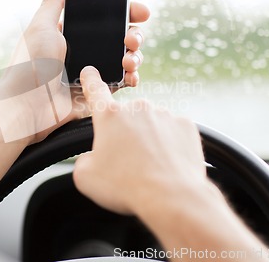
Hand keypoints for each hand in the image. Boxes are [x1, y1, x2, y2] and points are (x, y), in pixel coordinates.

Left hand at [1, 0, 149, 143]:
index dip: (126, 13)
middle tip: (132, 39)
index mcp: (72, 34)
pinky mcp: (97, 92)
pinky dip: (132, 78)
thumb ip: (53, 3)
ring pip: (125, 59)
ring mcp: (93, 72)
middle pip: (121, 38)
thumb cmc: (29, 66)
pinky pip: (122, 83)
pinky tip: (132, 75)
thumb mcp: (40, 28)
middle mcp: (84, 51)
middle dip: (134, 35)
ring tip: (130, 59)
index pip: (105, 18)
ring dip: (135, 56)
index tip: (140, 11)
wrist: (27, 107)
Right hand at [73, 66, 207, 214]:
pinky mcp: (185, 125)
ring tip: (149, 166)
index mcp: (110, 116)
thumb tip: (93, 157)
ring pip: (150, 124)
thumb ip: (83, 159)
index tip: (90, 72)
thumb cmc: (126, 186)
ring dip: (147, 139)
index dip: (90, 80)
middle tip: (127, 161)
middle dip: (124, 134)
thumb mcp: (86, 177)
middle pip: (125, 117)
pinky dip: (168, 143)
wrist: (172, 197)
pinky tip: (166, 162)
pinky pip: (172, 131)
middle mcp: (137, 108)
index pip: (95, 90)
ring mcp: (164, 114)